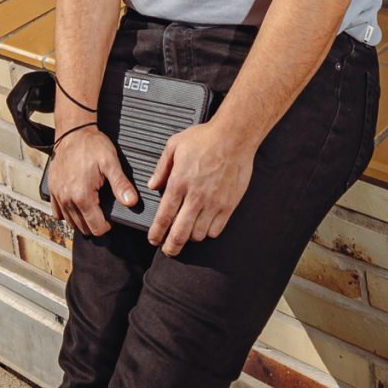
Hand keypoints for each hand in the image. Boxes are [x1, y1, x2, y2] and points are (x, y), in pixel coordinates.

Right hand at [46, 128, 136, 237]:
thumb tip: (131, 202)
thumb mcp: (110, 162)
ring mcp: (58, 195)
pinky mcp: (51, 190)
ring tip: (92, 206)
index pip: (96, 227)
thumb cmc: (92, 145)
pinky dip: (67, 213)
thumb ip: (121, 184)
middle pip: (83, 228)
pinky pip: (57, 213)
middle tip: (103, 209)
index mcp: (83, 196)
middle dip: (95, 223)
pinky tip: (76, 204)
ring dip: (82, 219)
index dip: (107, 225)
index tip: (111, 216)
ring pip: (71, 222)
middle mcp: (67, 199)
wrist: (72, 132)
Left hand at [144, 119, 255, 255]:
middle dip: (171, 247)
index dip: (156, 233)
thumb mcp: (174, 145)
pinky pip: (216, 229)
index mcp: (178, 182)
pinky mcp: (228, 205)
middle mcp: (195, 197)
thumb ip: (161, 167)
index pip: (164, 217)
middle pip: (180, 233)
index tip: (153, 239)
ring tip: (187, 235)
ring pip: (198, 234)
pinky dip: (208, 233)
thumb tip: (152, 185)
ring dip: (190, 238)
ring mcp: (213, 203)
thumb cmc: (205, 138)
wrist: (235, 137)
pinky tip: (204, 228)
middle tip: (168, 250)